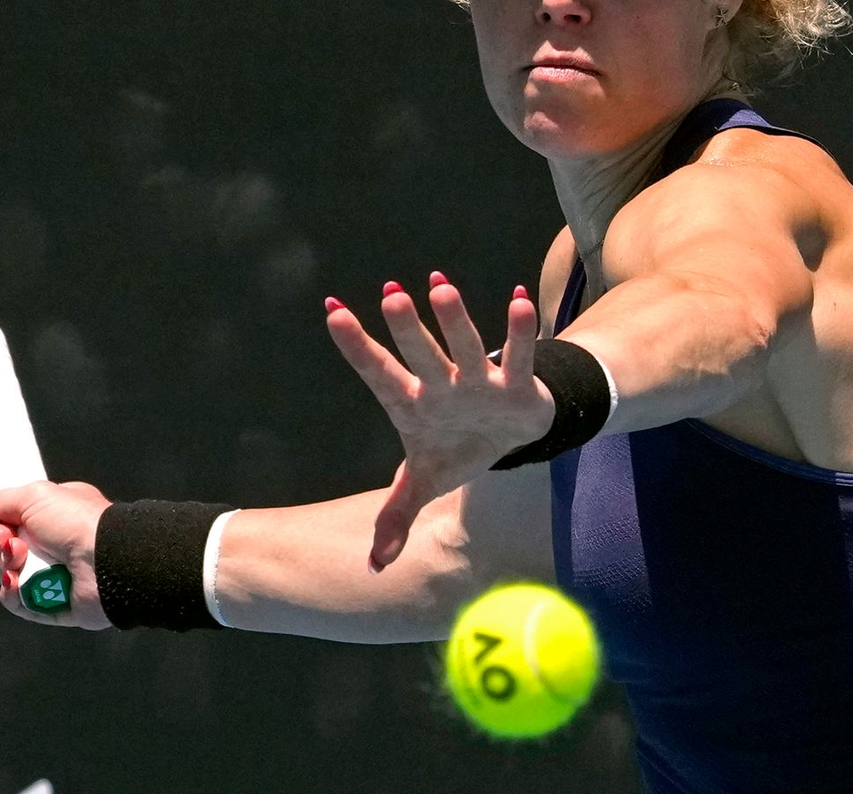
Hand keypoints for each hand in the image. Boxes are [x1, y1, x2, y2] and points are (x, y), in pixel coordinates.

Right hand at [0, 480, 112, 628]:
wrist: (104, 559)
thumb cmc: (78, 521)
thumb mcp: (34, 495)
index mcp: (56, 514)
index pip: (15, 520)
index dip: (0, 524)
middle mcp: (55, 543)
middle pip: (6, 548)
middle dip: (2, 546)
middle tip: (16, 542)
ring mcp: (53, 573)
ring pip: (8, 575)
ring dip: (8, 568)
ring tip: (25, 560)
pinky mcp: (52, 603)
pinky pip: (17, 601)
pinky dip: (14, 593)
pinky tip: (19, 584)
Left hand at [325, 272, 552, 572]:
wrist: (508, 436)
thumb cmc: (455, 448)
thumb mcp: (423, 484)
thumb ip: (396, 517)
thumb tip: (374, 566)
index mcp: (412, 404)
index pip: (379, 374)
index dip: (356, 348)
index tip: (332, 312)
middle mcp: (441, 385)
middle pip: (421, 356)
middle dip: (408, 330)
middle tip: (391, 294)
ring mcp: (477, 381)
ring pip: (465, 348)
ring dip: (456, 321)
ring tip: (441, 286)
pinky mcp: (517, 385)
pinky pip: (519, 356)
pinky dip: (520, 332)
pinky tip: (517, 298)